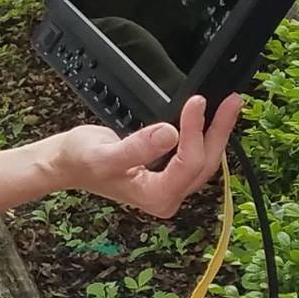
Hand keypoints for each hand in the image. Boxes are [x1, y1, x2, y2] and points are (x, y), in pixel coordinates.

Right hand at [41, 94, 242, 218]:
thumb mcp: (104, 154)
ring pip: (204, 159)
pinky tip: (210, 118)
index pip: (188, 164)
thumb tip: (170, 133)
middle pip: (205, 163)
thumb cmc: (79, 161)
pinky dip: (203, 134)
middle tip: (232, 101)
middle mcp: (167, 195)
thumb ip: (137, 148)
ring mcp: (169, 185)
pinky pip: (193, 155)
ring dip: (217, 132)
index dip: (195, 132)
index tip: (195, 102)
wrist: (66, 163)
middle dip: (219, 130)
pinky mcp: (167, 172)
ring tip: (230, 105)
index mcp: (155, 196)